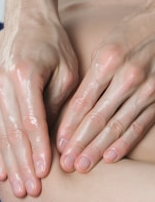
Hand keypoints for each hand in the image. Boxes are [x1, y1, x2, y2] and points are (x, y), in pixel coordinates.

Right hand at [0, 17, 77, 196]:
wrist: (27, 21)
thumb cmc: (52, 44)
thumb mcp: (66, 71)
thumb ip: (57, 105)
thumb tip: (52, 140)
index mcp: (23, 75)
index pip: (32, 121)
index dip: (38, 150)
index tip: (44, 174)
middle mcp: (2, 84)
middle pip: (13, 132)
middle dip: (22, 165)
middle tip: (29, 192)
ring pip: (2, 134)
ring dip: (10, 163)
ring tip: (17, 188)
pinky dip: (0, 151)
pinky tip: (2, 171)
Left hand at [57, 0, 154, 172]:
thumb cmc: (127, 36)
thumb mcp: (103, 49)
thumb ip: (90, 79)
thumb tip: (71, 110)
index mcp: (108, 62)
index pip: (82, 101)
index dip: (68, 126)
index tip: (56, 144)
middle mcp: (127, 77)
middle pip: (98, 118)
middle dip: (80, 143)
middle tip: (65, 164)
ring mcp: (146, 90)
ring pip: (117, 126)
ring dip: (98, 149)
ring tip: (82, 166)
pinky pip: (139, 125)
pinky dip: (124, 143)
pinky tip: (110, 158)